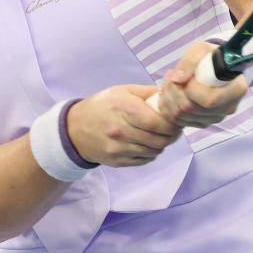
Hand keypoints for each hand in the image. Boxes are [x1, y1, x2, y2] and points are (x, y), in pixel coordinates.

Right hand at [66, 85, 182, 166]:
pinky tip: (148, 144)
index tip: (177, 120)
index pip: (158, 123)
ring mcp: (118, 148)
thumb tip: (171, 93)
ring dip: (162, 144)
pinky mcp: (117, 161)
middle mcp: (120, 130)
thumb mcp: (123, 91)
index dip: (173, 124)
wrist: (75, 128)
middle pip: (160, 140)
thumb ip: (148, 92)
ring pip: (154, 152)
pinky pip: (144, 160)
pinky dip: (151, 153)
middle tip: (174, 129)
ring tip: (160, 135)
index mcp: (124, 109)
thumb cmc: (103, 106)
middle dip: (172, 135)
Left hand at [156, 41, 247, 127]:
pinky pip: (179, 121)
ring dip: (168, 97)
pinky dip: (168, 106)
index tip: (185, 76)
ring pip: (182, 115)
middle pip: (192, 108)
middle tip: (171, 74)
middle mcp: (228, 108)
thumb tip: (178, 78)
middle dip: (174, 90)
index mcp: (236, 89)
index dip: (190, 89)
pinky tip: (170, 92)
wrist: (215, 68)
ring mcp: (215, 117)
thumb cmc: (211, 57)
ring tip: (170, 80)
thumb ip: (190, 61)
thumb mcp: (202, 49)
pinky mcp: (203, 122)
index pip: (210, 100)